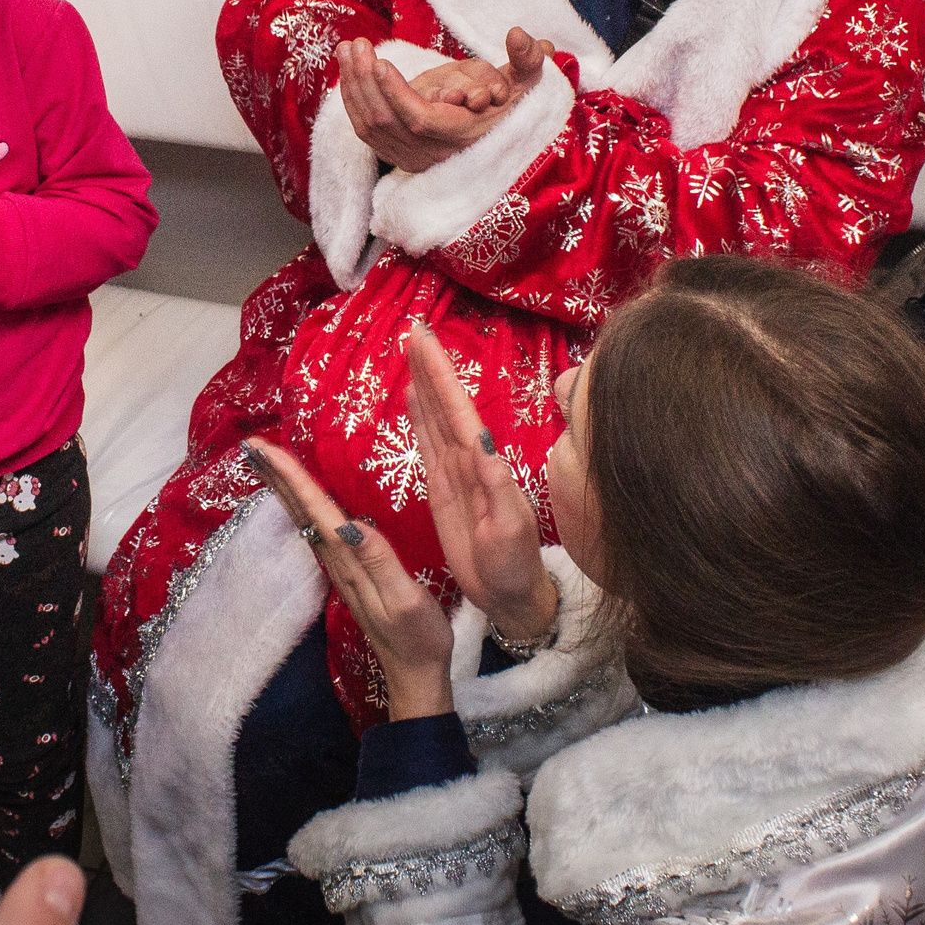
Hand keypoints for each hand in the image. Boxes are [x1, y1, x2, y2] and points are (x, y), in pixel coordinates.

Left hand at [243, 436, 454, 717]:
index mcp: (349, 560)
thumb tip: (350, 525)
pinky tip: (299, 498)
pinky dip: (302, 506)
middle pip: (300, 510)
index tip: (264, 449)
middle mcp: (336, 561)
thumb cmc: (419, 637)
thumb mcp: (406, 600)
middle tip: (250, 444)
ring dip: (284, 489)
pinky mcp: (347, 572)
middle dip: (275, 476)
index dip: (290, 476)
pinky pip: (317, 529)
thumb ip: (380, 562)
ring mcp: (339, 568)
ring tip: (265, 462)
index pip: (314, 509)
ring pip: (304, 519)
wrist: (415, 674)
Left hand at [337, 27, 554, 173]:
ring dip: (353, 84)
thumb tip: (516, 34)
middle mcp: (431, 152)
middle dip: (366, 80)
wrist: (493, 142)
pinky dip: (351, 98)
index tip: (382, 63)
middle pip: (385, 120)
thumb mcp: (527, 84)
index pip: (419, 121)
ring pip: (368, 124)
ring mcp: (409, 157)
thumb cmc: (511, 108)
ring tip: (347, 49)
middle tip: (356, 44)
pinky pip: (364, 129)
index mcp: (460, 137)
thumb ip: (528, 60)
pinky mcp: (395, 153)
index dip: (396, 94)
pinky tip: (347, 68)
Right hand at [407, 325, 554, 643]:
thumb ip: (496, 487)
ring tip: (410, 350)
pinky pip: (428, 443)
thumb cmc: (515, 567)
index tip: (423, 340)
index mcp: (484, 463)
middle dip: (429, 366)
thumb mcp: (508, 529)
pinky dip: (420, 416)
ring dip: (423, 383)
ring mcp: (457, 471)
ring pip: (435, 417)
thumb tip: (480, 443)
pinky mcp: (445, 487)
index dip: (440, 373)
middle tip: (412, 329)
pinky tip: (413, 396)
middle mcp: (470, 459)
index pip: (458, 408)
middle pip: (444, 403)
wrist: (513, 596)